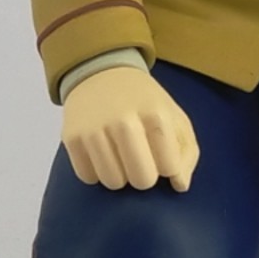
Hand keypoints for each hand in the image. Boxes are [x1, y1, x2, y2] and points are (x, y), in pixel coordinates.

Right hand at [61, 66, 199, 191]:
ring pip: (113, 182)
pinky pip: (88, 178)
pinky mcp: (71, 137)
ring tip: (120, 155)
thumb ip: (187, 152)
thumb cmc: (143, 101)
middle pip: (142, 180)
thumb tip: (180, 185)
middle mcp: (123, 121)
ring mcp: (95, 129)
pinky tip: (101, 153)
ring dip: (120, 175)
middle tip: (140, 158)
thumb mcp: (174, 117)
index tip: (162, 154)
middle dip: (144, 176)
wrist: (100, 72)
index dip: (168, 168)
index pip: (169, 167)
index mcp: (154, 113)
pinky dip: (96, 172)